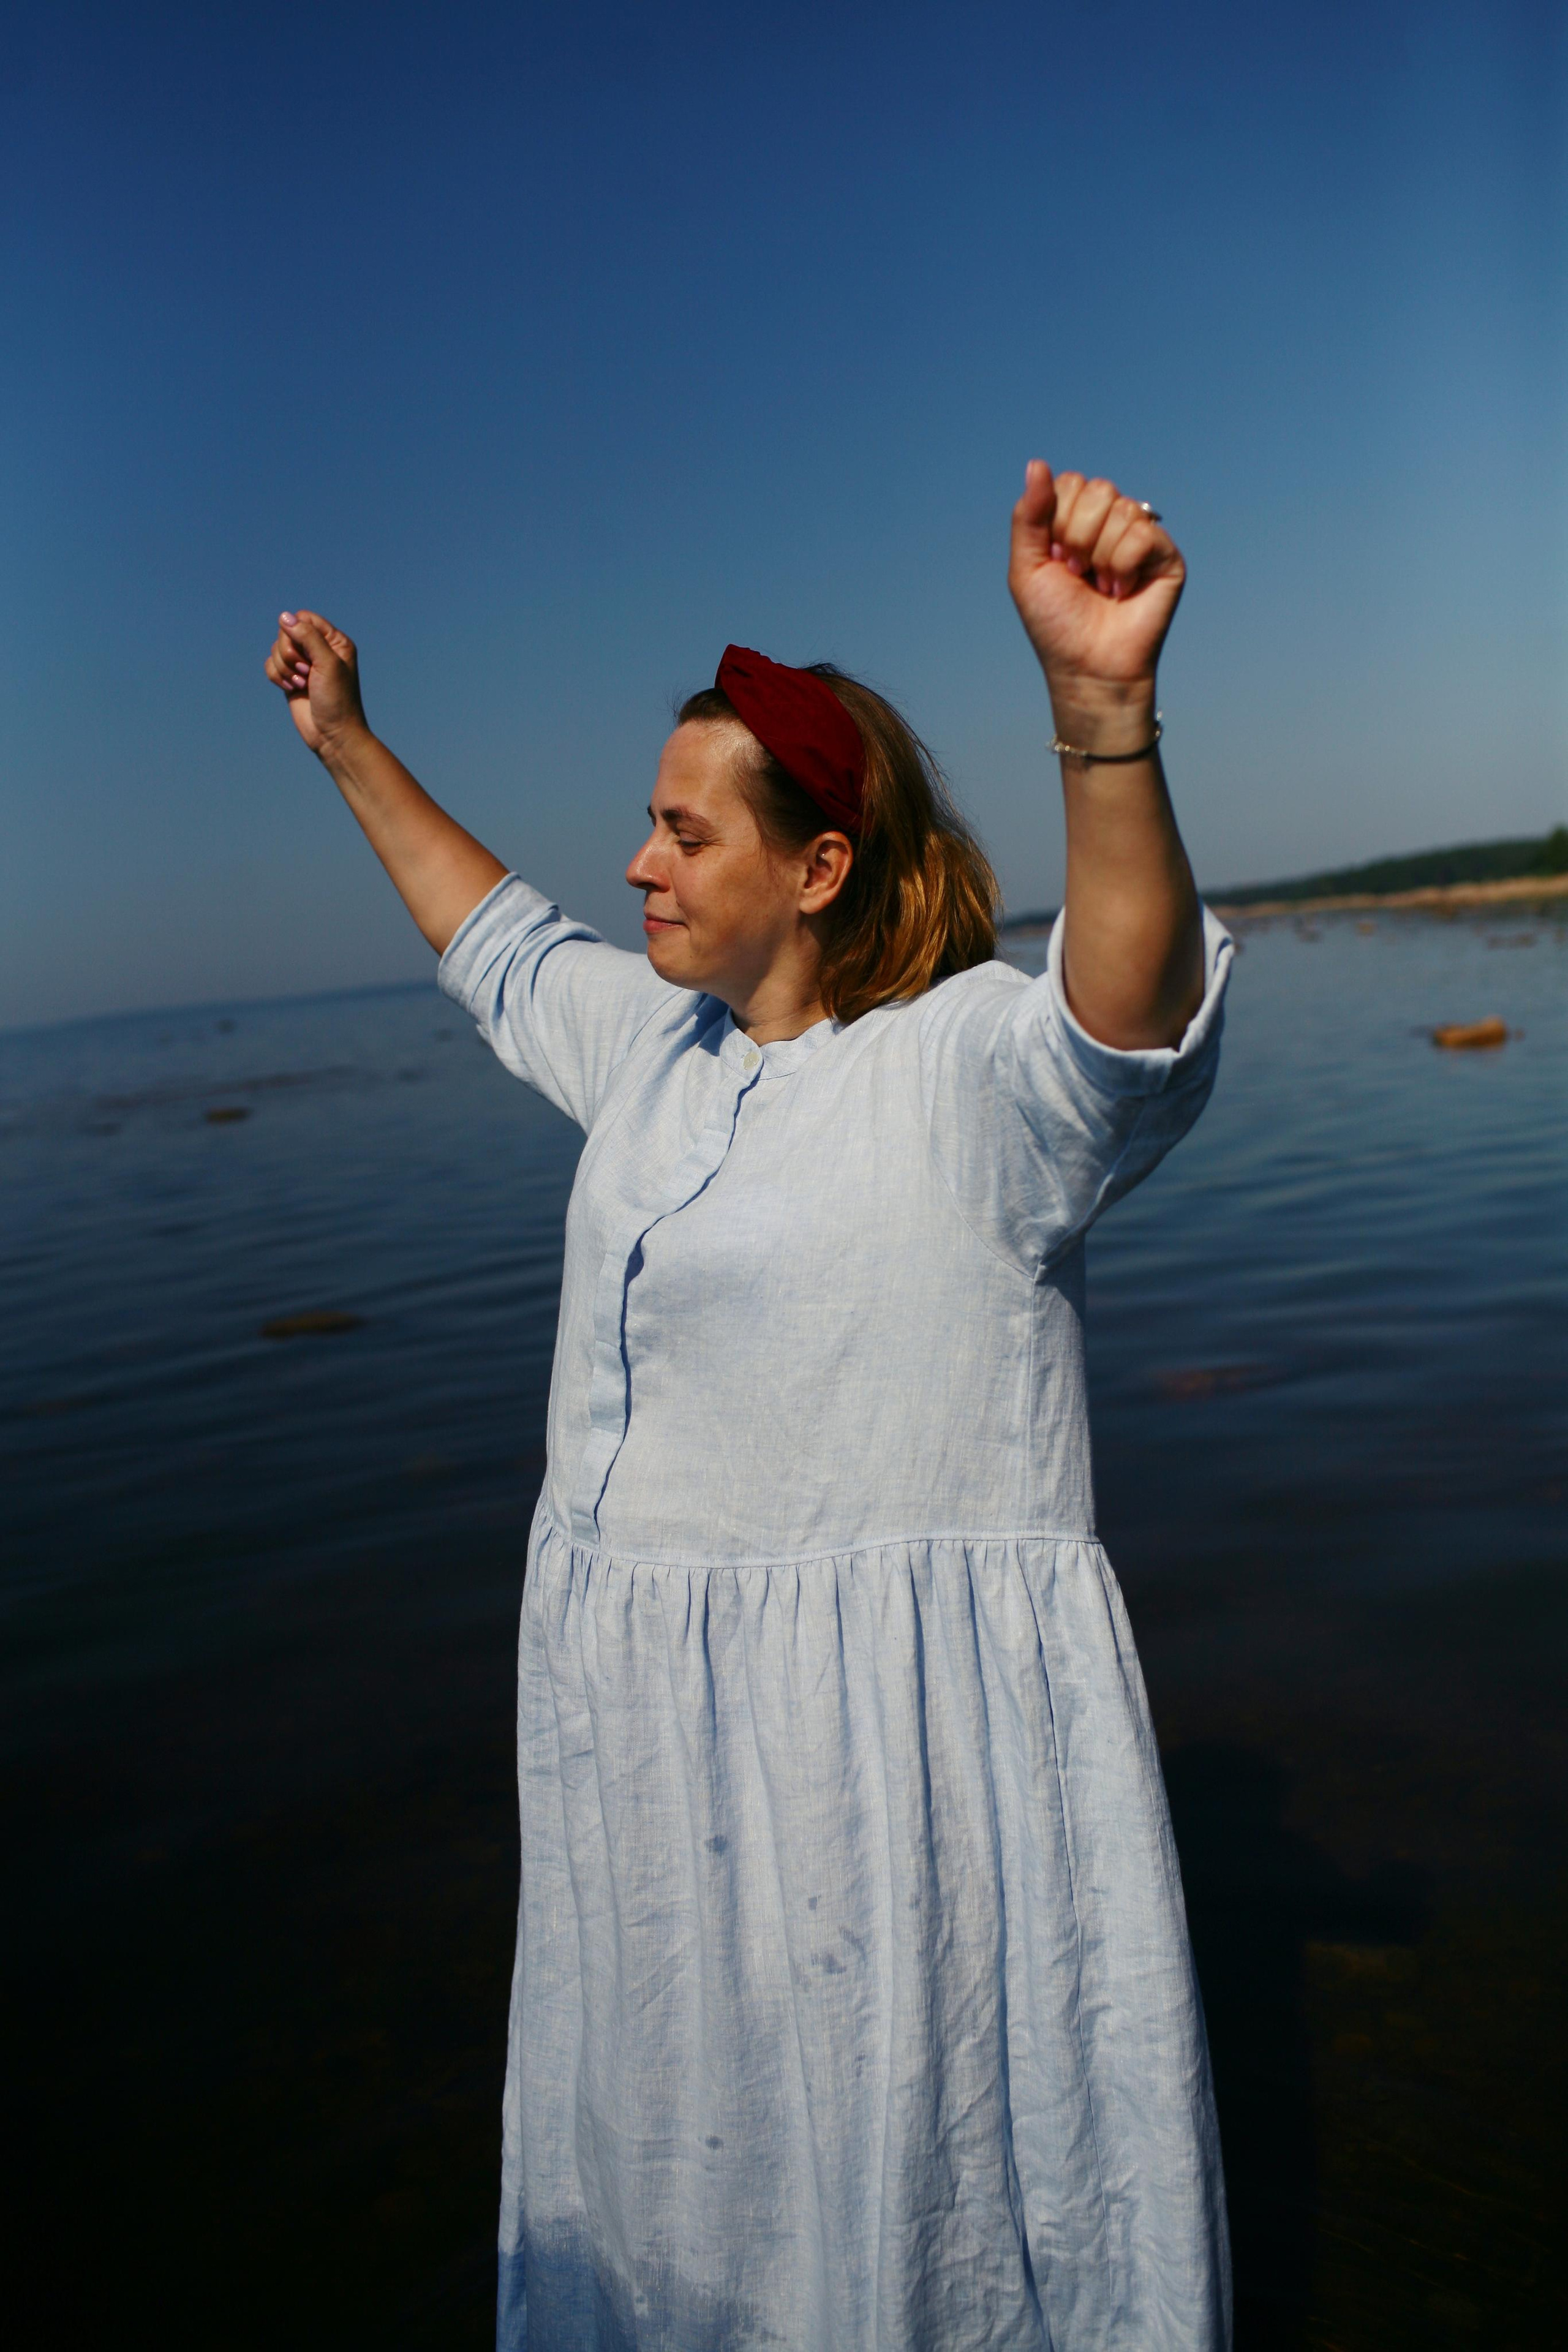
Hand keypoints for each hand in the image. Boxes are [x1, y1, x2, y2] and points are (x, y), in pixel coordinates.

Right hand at [264, 610, 367, 756]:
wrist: (332, 735)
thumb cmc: (337, 700)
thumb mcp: (327, 663)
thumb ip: (308, 636)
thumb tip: (284, 616)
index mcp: (335, 641)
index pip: (304, 618)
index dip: (297, 632)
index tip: (307, 654)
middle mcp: (318, 649)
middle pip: (287, 632)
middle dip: (289, 653)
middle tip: (306, 672)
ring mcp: (303, 664)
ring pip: (276, 649)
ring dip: (284, 668)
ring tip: (301, 684)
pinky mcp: (290, 678)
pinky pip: (270, 665)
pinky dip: (277, 676)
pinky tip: (292, 689)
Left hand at [1008, 462, 1184, 721]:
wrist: (1088, 667)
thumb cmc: (1057, 624)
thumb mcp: (1027, 568)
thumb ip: (1029, 516)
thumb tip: (1036, 464)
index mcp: (1078, 521)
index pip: (1070, 483)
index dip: (1057, 521)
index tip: (1057, 561)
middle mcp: (1111, 524)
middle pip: (1097, 489)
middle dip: (1078, 537)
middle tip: (1079, 574)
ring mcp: (1141, 538)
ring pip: (1120, 509)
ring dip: (1100, 556)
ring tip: (1101, 587)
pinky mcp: (1166, 556)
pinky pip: (1143, 532)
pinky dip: (1124, 564)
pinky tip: (1123, 590)